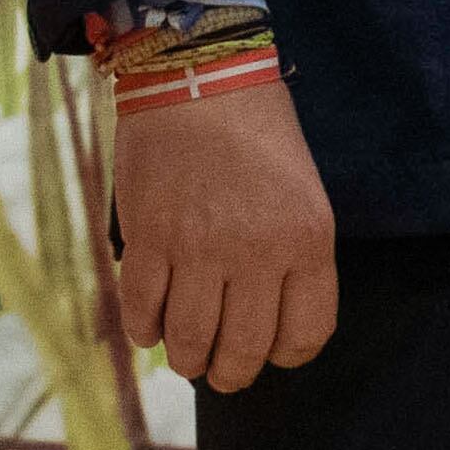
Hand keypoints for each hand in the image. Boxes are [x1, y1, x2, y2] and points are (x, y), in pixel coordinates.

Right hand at [111, 81, 339, 390]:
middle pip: (244, 350)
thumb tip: (265, 321)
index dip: (286, 355)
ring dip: (186, 358)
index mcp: (308, 239)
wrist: (202, 77)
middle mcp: (257, 251)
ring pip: (189, 342)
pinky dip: (145, 331)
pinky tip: (151, 327)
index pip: (305, 333)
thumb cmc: (259, 134)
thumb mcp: (303, 194)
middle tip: (222, 371)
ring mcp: (199, 248)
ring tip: (186, 353)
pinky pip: (142, 312)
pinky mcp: (149, 239)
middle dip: (231, 373)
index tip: (272, 351)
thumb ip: (291, 256)